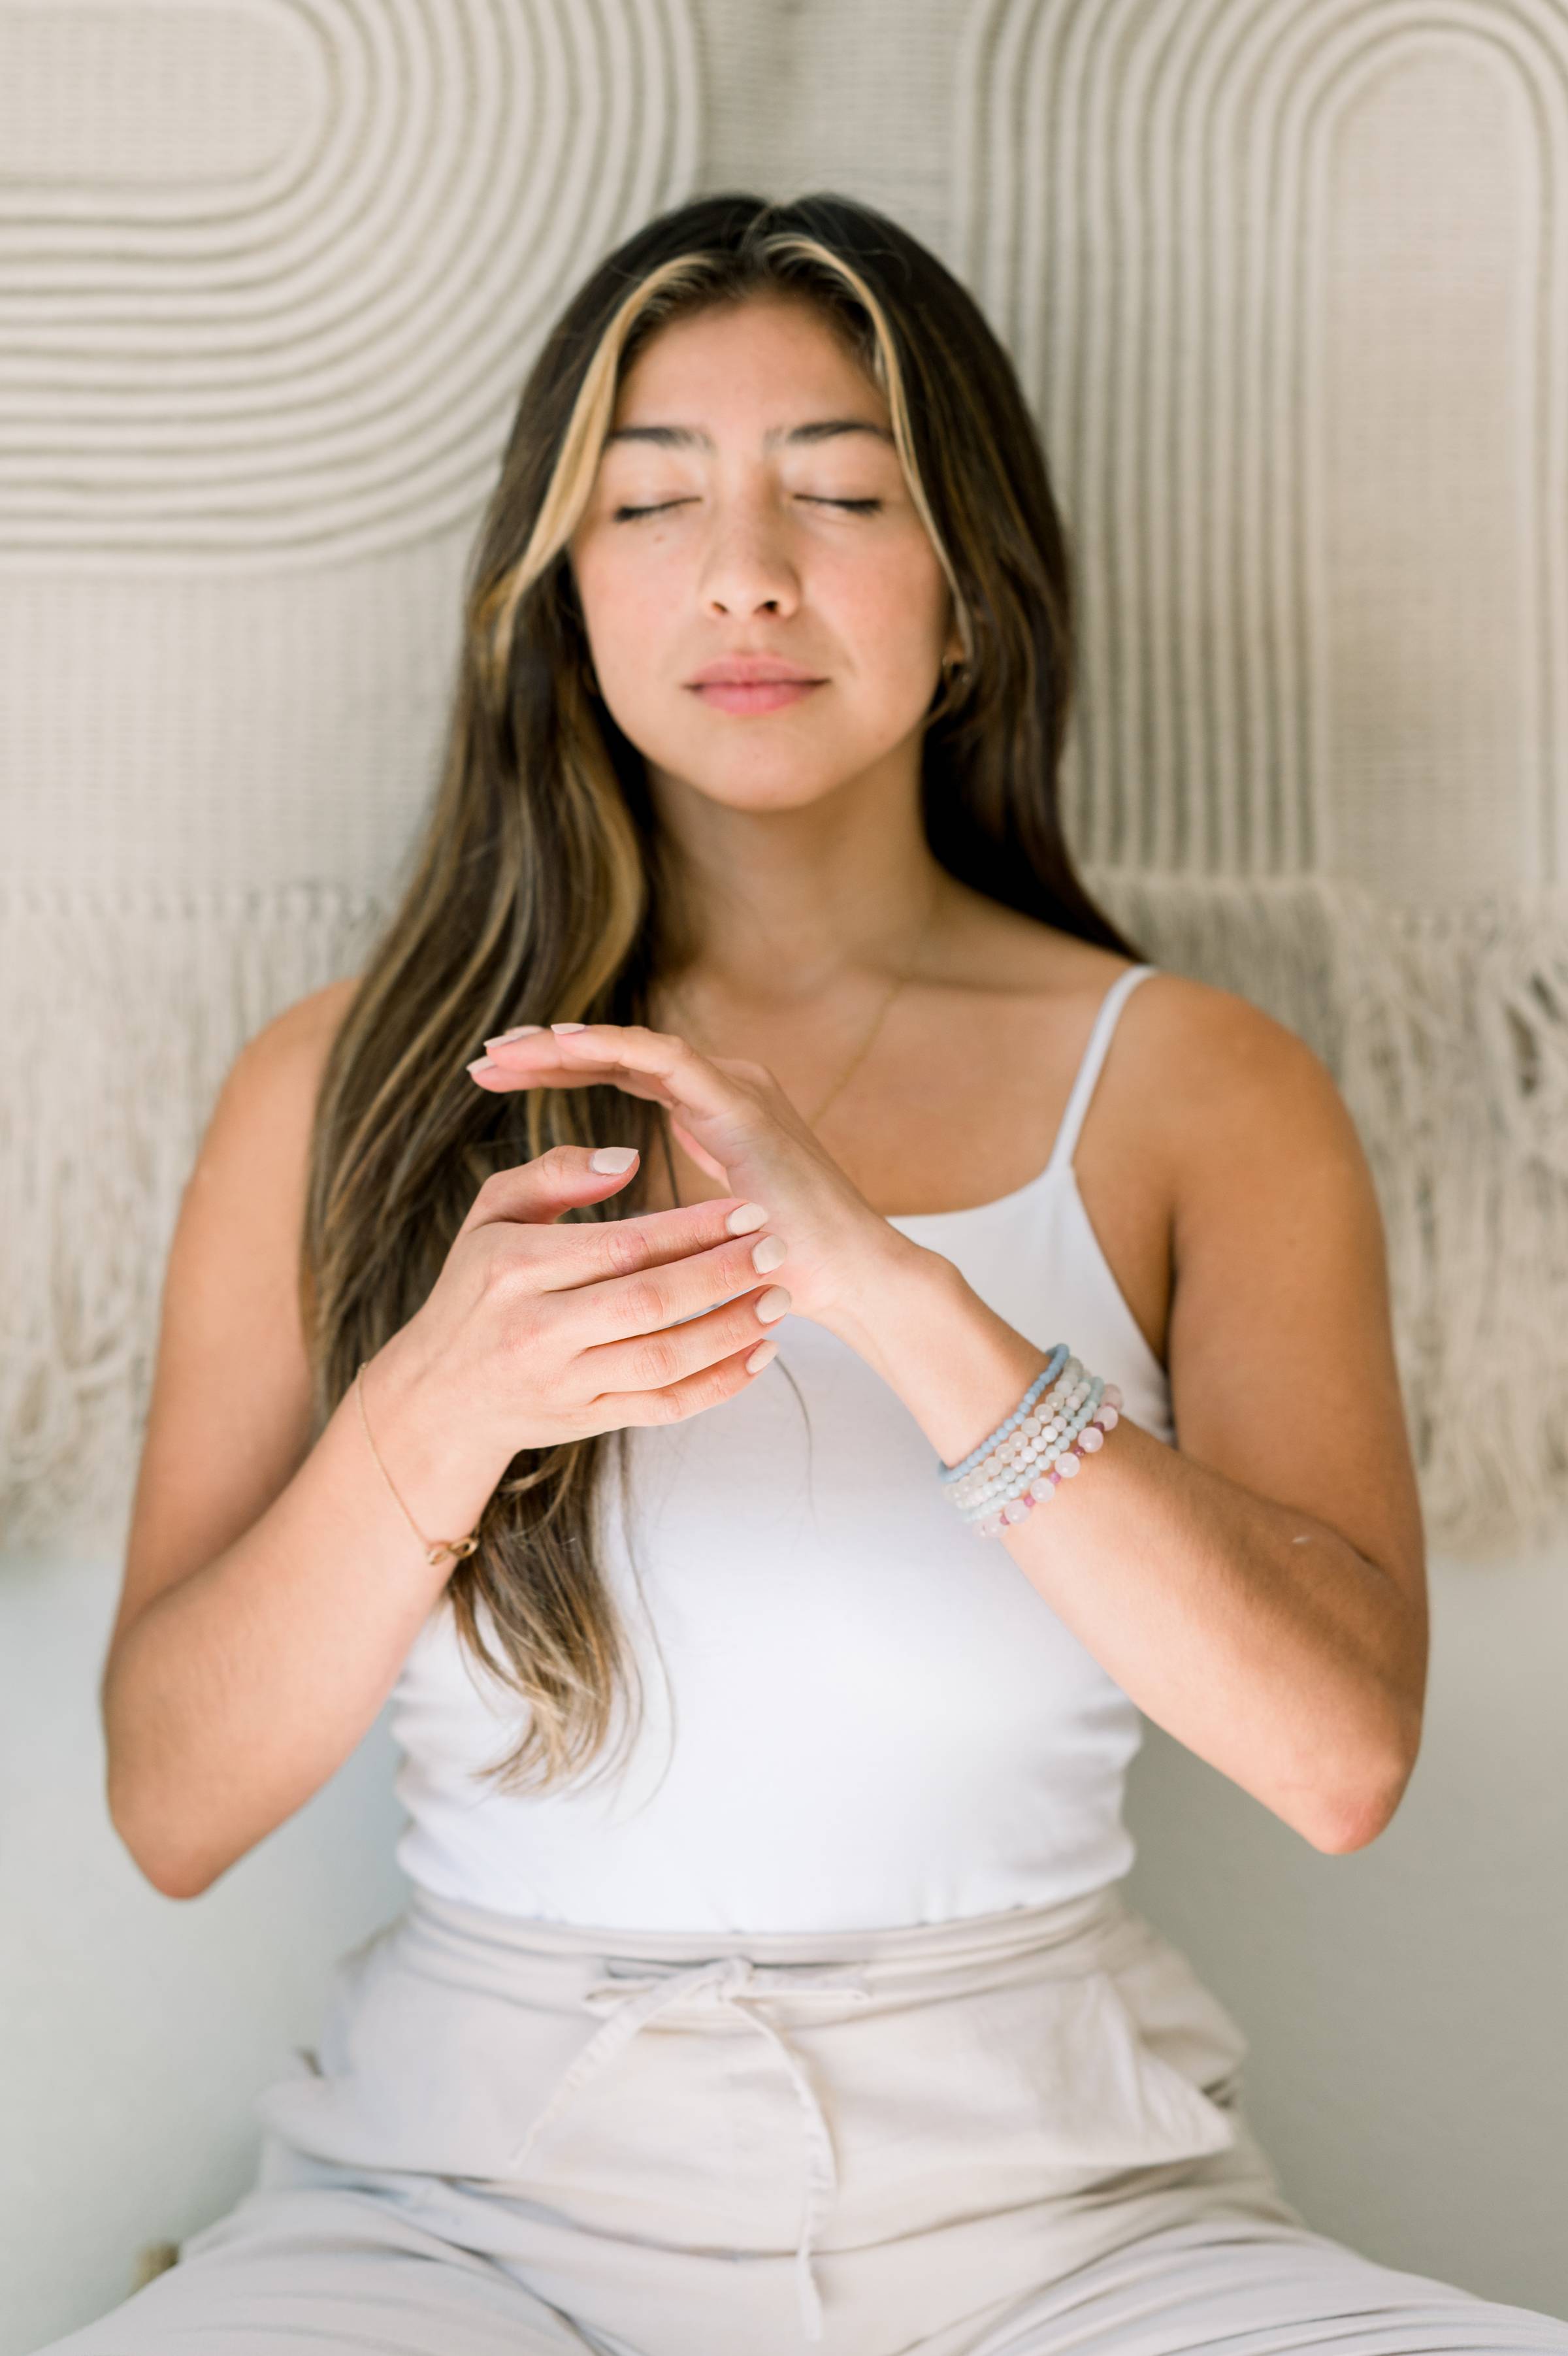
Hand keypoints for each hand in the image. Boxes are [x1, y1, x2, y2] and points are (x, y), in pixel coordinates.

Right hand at [380, 1143, 792, 1470]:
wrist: (441, 1394)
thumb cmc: (477, 1286)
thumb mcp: (492, 1214)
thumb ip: (554, 1173)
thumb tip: (629, 1156)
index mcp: (517, 1267)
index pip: (622, 1245)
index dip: (691, 1227)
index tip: (745, 1209)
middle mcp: (539, 1329)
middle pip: (650, 1303)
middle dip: (723, 1275)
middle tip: (776, 1247)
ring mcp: (565, 1382)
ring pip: (664, 1361)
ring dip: (731, 1330)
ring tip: (779, 1299)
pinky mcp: (588, 1421)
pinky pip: (665, 1406)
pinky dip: (719, 1385)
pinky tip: (758, 1353)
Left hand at [470, 1021, 920, 1333]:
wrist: (848, 1277)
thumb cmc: (777, 1267)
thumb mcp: (694, 1235)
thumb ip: (656, 1210)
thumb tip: (608, 1224)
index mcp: (707, 1113)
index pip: (620, 1076)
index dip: (559, 1072)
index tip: (493, 1079)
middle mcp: (721, 1089)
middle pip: (620, 1055)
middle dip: (549, 1052)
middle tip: (484, 1055)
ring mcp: (735, 1090)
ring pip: (635, 1047)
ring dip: (568, 1044)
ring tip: (508, 1048)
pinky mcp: (743, 1104)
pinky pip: (667, 1060)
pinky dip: (614, 1047)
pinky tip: (566, 1045)